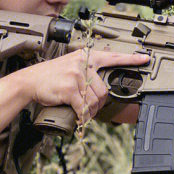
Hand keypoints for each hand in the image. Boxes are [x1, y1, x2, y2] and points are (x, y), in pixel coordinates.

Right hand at [15, 49, 150, 123]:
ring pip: (95, 100)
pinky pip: (84, 107)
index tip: (144, 58)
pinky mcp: (70, 88)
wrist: (29, 81)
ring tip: (81, 113)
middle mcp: (83, 63)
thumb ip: (86, 72)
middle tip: (88, 109)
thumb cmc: (49, 77)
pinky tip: (78, 117)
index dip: (131, 59)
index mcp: (86, 57)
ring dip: (90, 112)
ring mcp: (76, 75)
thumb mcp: (70, 66)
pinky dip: (82, 116)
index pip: (112, 56)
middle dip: (98, 105)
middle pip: (104, 90)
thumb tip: (100, 91)